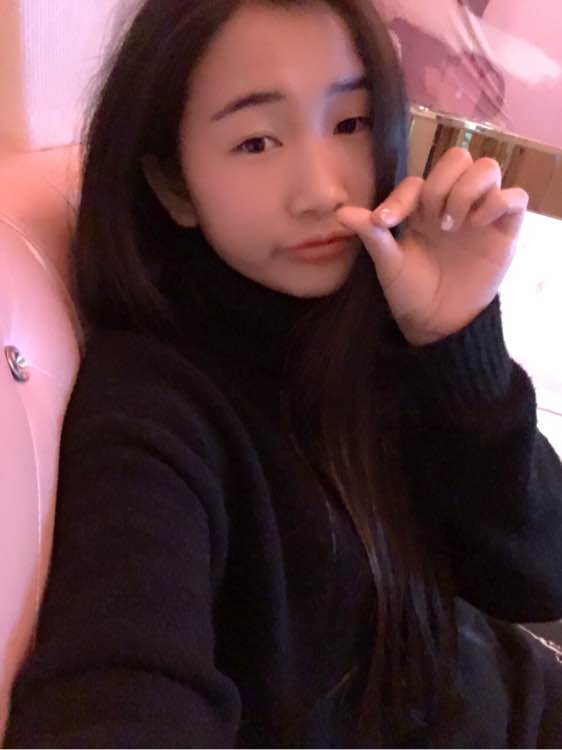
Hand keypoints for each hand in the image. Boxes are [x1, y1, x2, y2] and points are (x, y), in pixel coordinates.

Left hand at [335, 147, 528, 345]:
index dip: (400, 198)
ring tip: (453, 225)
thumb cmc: (411, 292)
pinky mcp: (505, 230)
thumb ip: (372, 235)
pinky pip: (515, 197)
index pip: (416, 182)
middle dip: (441, 184)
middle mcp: (452, 203)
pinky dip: (498, 202)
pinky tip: (478, 224)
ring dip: (467, 189)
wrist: (437, 323)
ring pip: (487, 168)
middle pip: (458, 157)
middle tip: (434, 221)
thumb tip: (341, 213)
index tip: (384, 223)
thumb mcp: (388, 265)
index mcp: (422, 209)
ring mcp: (481, 214)